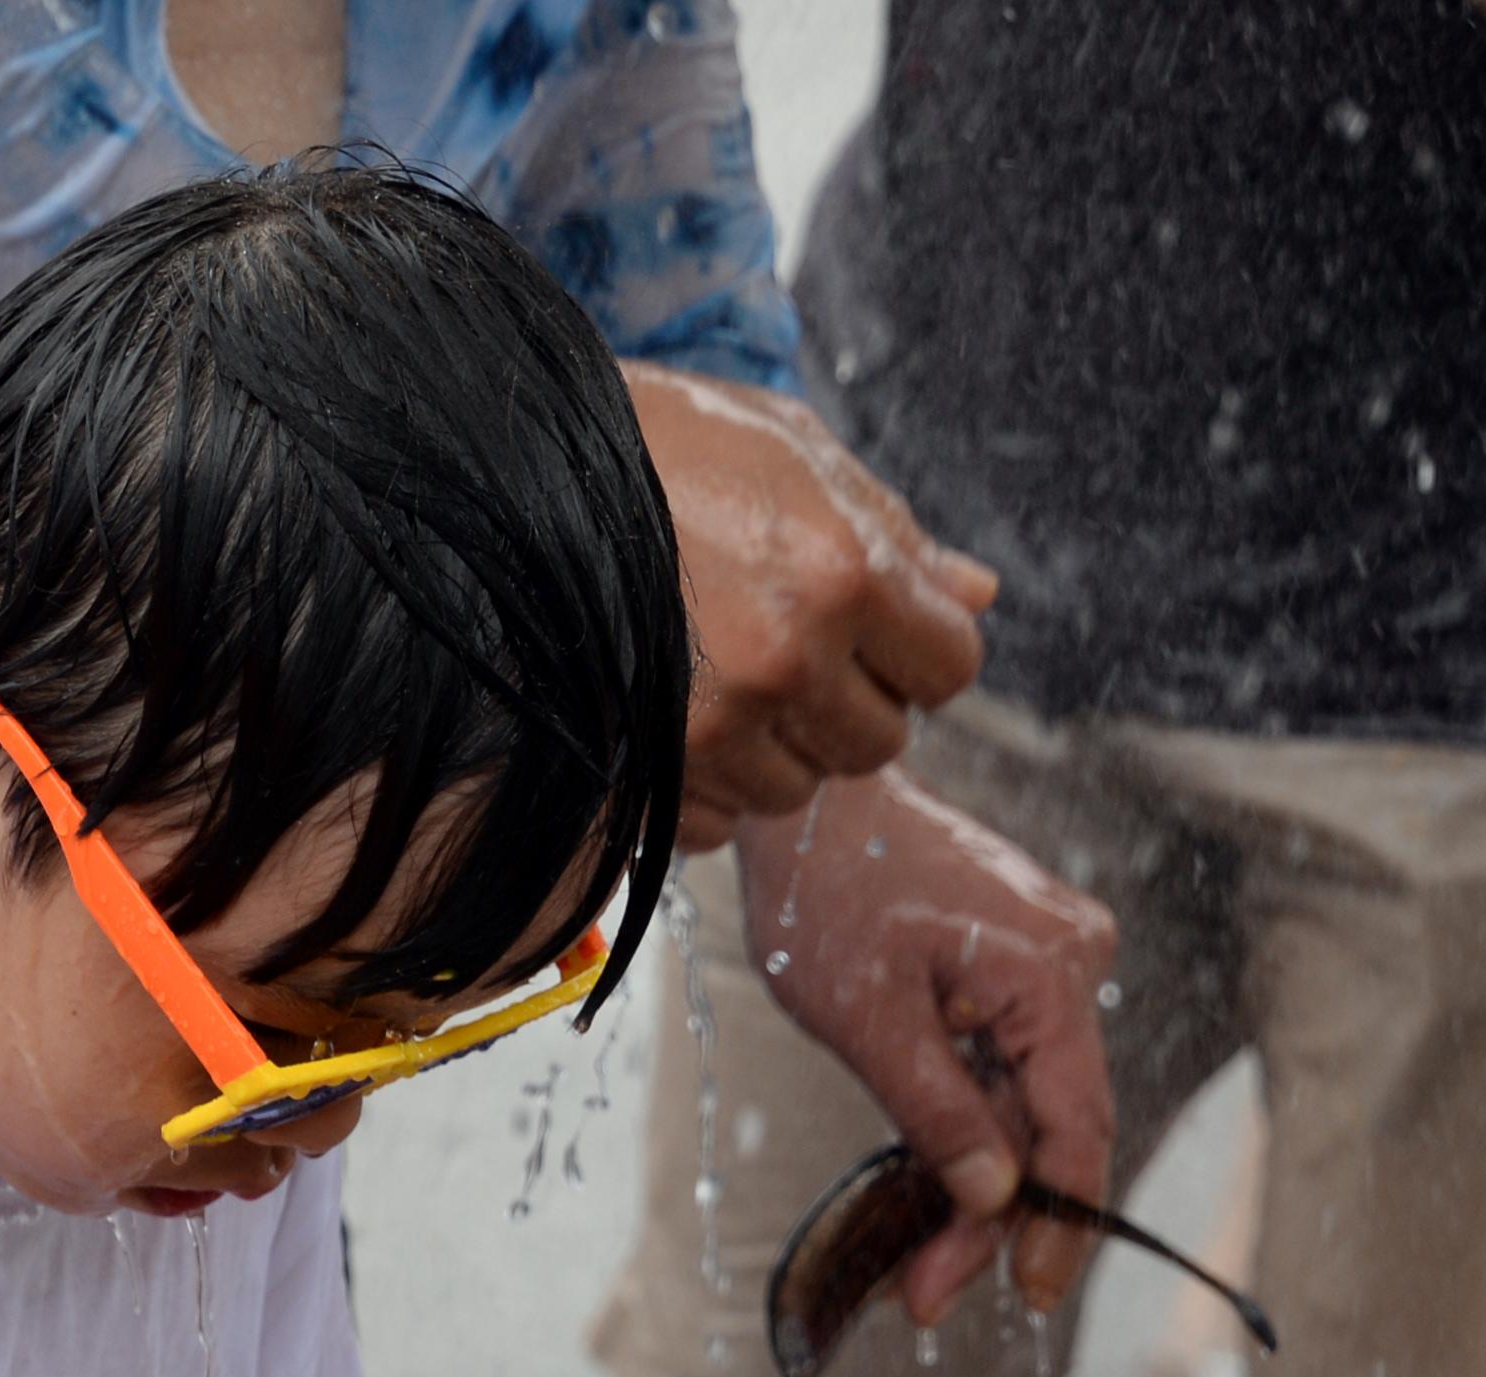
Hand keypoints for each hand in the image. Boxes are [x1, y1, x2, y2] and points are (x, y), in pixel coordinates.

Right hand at [625, 367, 999, 847]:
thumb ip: (892, 532)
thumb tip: (977, 593)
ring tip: (718, 674)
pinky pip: (715, 824)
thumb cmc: (658, 443)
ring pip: (795, 790)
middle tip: (786, 646)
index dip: (916, 649)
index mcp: (844, 572)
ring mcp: (713, 725)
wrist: (508, 473)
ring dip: (772, 748)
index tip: (873, 628)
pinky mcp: (645, 770)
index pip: (950, 669)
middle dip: (847, 704)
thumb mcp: (792, 451)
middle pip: (878, 744)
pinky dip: (704, 787)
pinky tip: (674, 717)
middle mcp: (787, 660)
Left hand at [739, 768, 1119, 1319]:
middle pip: (1048, 1121)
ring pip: (1022, 1100)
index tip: (1029, 1294)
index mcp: (1051, 972)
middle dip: (991, 1216)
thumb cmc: (826, 890)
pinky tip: (929, 1191)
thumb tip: (994, 1199)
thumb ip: (937, 1112)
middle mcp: (1072, 963)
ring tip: (914, 1266)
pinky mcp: (1013, 966)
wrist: (806, 802)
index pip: (1077, 1123)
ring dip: (974, 1179)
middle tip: (928, 1297)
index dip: (1057, 1219)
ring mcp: (1047, 962)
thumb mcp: (868, 1019)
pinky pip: (1002, 1063)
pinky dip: (965, 1124)